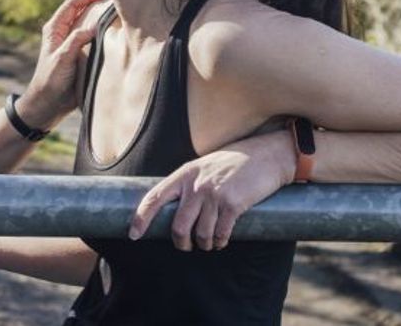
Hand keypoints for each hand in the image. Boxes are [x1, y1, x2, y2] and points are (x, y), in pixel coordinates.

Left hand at [20, 0, 108, 127]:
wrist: (48, 104)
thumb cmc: (50, 81)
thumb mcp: (62, 59)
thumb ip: (75, 41)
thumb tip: (94, 26)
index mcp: (55, 28)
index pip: (72, 2)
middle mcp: (63, 31)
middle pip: (82, 8)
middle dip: (98, 0)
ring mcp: (72, 41)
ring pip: (89, 21)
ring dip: (102, 14)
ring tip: (120, 10)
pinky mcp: (80, 52)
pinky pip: (93, 36)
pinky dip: (104, 31)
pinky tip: (116, 31)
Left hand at [128, 130, 294, 250]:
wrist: (267, 155)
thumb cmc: (235, 162)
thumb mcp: (204, 166)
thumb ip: (189, 184)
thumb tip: (174, 208)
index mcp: (184, 174)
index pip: (154, 198)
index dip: (141, 218)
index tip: (133, 235)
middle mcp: (196, 185)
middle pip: (178, 226)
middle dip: (181, 243)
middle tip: (187, 246)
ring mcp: (215, 195)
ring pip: (201, 234)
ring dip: (204, 245)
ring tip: (209, 244)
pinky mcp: (233, 205)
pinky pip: (221, 234)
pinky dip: (220, 242)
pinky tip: (222, 241)